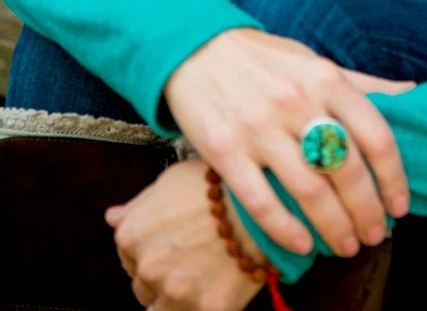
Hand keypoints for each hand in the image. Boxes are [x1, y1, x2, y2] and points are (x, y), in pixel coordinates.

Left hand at [106, 157, 262, 310]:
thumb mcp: (173, 179)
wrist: (264, 199)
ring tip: (206, 274)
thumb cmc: (219, 184)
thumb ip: (140, 204)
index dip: (151, 250)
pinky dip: (202, 306)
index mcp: (133, 235)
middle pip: (144, 286)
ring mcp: (175, 291)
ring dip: (178, 297)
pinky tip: (218, 287)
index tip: (173, 244)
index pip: (128, 257)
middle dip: (163, 276)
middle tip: (193, 259)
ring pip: (162, 309)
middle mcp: (147, 266)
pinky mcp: (205, 310)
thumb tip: (112, 217)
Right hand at [164, 29, 415, 259]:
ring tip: (346, 245)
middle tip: (375, 235)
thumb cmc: (267, 61)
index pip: (375, 136)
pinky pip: (261, 201)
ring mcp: (260, 127)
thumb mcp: (317, 63)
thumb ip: (364, 84)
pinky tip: (302, 245)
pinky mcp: (225, 150)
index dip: (393, 178)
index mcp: (326, 79)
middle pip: (346, 170)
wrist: (197, 49)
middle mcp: (297, 102)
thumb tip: (414, 94)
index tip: (400, 206)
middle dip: (367, 211)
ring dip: (334, 227)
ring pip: (309, 191)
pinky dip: (286, 229)